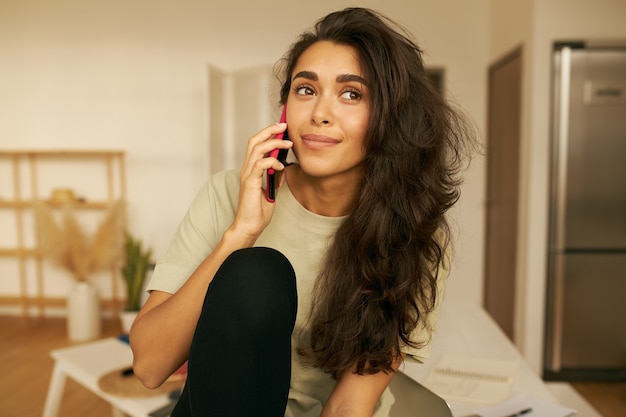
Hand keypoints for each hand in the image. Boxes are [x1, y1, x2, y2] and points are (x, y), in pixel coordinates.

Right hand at [229, 122, 291, 242]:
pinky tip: (281, 166)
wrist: (249, 226)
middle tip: (284, 126)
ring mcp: (247, 175)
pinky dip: (272, 161)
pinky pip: (260, 164)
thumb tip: (283, 169)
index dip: (267, 134)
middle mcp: (246, 169)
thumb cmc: (257, 211)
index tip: (282, 129)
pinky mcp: (250, 182)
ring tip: (288, 143)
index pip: (256, 144)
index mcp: (250, 170)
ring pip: (257, 149)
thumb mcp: (271, 191)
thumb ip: (275, 179)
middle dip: (269, 130)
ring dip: (274, 143)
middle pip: (254, 141)